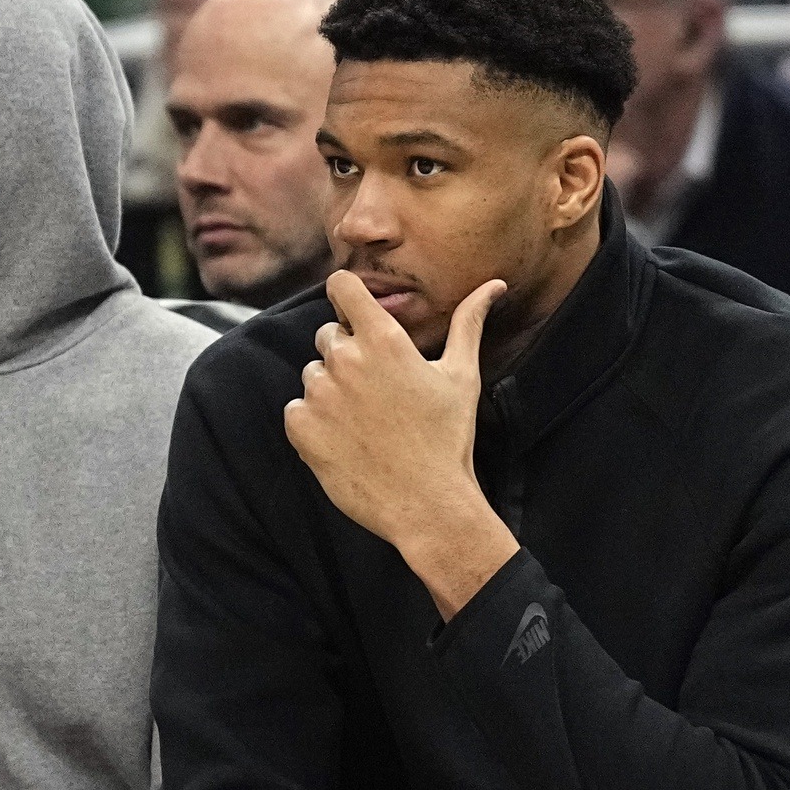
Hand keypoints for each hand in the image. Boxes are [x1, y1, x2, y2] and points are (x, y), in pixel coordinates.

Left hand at [286, 273, 520, 618]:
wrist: (426, 505)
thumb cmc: (448, 439)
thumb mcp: (462, 375)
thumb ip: (469, 323)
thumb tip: (493, 285)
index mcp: (383, 339)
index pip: (342, 286)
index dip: (346, 294)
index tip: (353, 310)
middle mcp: (346, 360)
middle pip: (328, 335)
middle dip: (347, 353)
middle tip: (377, 391)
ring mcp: (319, 393)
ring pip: (312, 374)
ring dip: (331, 390)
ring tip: (365, 422)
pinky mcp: (301, 427)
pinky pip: (296, 409)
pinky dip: (313, 421)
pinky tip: (346, 440)